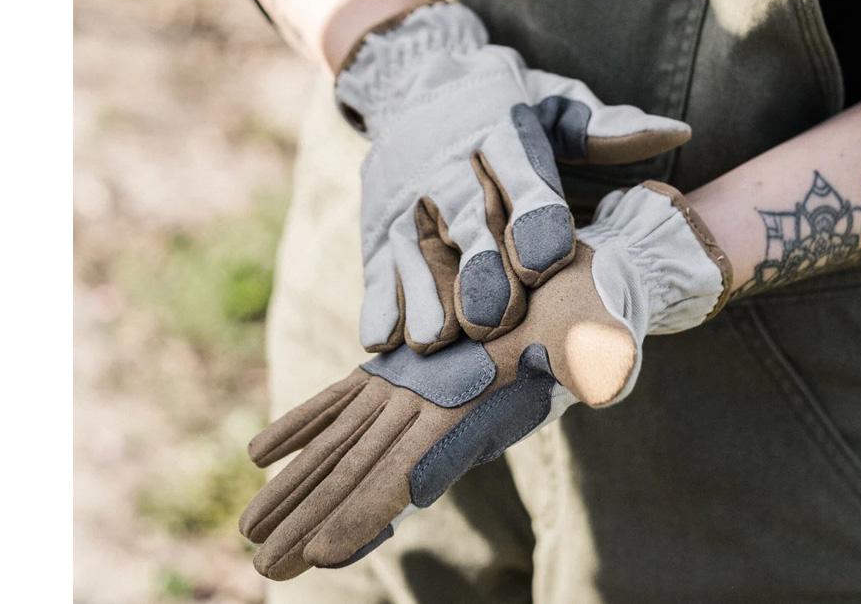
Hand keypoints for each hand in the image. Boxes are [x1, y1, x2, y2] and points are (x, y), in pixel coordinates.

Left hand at [239, 183, 731, 578]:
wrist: (575, 290)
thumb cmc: (592, 308)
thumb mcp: (597, 325)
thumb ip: (596, 351)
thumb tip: (606, 375)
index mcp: (470, 408)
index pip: (412, 468)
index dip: (368, 508)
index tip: (322, 553)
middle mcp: (432, 411)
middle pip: (362, 472)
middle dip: (313, 520)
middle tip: (265, 570)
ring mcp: (411, 390)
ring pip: (342, 446)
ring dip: (299, 489)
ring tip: (254, 533)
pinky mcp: (400, 369)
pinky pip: (341, 402)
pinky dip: (303, 426)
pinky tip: (261, 452)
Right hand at [338, 2, 691, 353]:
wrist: (413, 78)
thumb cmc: (502, 106)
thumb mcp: (552, 102)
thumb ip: (604, 128)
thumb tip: (674, 135)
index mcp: (499, 131)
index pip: (520, 176)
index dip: (533, 219)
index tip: (545, 261)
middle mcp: (447, 163)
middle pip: (465, 219)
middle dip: (478, 270)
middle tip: (492, 322)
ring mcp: (406, 197)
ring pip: (414, 249)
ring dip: (423, 296)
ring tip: (435, 340)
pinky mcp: (376, 224)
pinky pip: (376, 264)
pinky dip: (379, 302)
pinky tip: (385, 339)